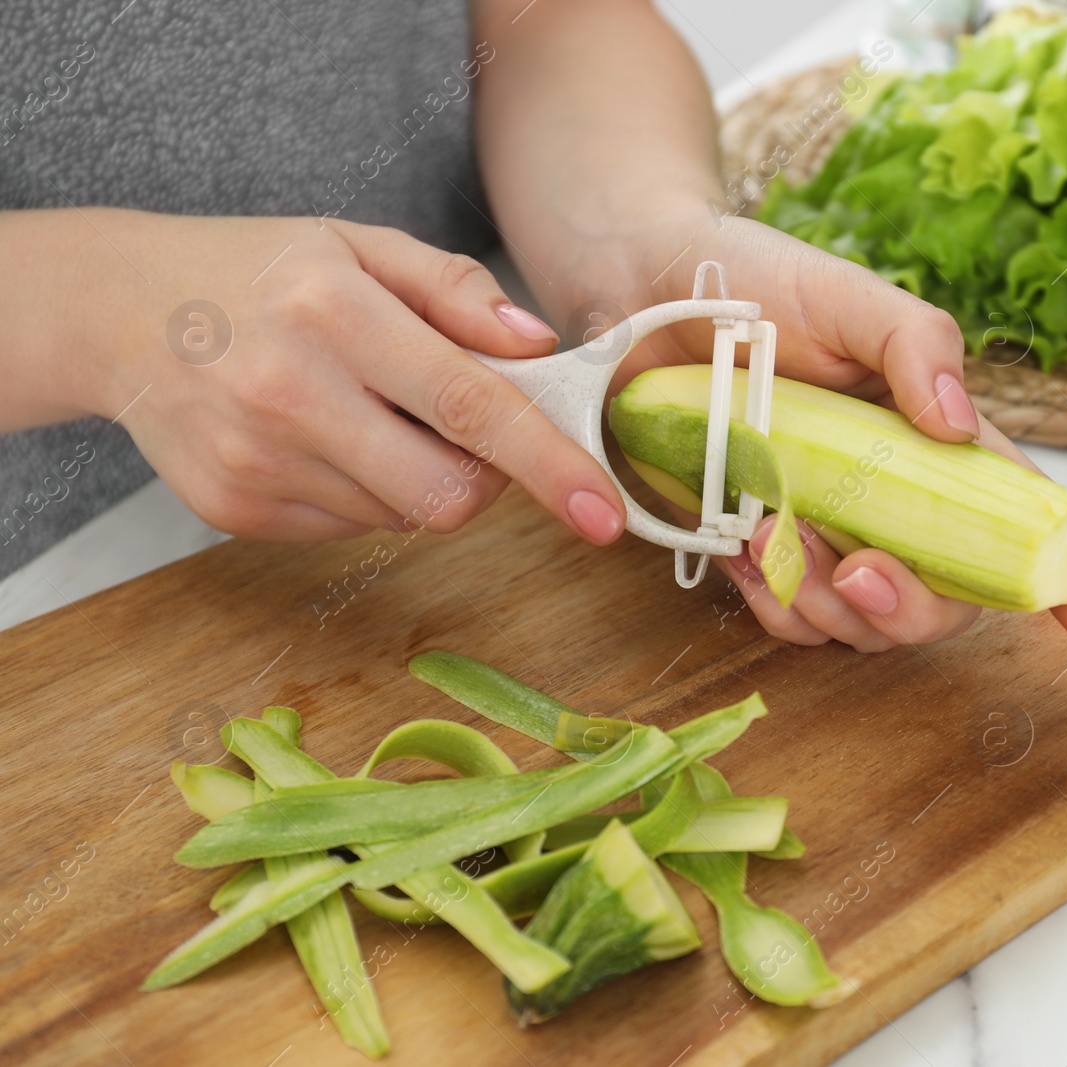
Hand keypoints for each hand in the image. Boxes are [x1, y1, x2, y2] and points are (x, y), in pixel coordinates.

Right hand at [29, 209, 628, 543]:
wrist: (116, 310)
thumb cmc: (260, 273)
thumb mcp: (361, 245)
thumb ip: (456, 292)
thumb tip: (539, 348)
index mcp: (335, 313)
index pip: (470, 405)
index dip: (549, 464)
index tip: (605, 512)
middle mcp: (290, 394)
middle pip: (447, 493)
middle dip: (484, 478)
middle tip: (456, 426)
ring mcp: (255, 463)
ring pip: (401, 516)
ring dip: (416, 478)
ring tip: (363, 412)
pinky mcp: (232, 510)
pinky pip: (349, 529)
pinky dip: (363, 493)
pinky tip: (321, 439)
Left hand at [590, 212, 1066, 649]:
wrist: (643, 291)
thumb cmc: (756, 281)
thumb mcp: (847, 296)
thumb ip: (915, 343)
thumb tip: (957, 422)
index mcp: (934, 443)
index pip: (1019, 515)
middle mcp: (891, 499)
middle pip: (944, 598)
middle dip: (911, 607)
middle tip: (857, 569)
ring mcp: (826, 531)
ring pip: (862, 623)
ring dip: (823, 602)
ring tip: (765, 529)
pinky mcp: (759, 551)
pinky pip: (787, 618)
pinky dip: (767, 600)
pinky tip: (736, 546)